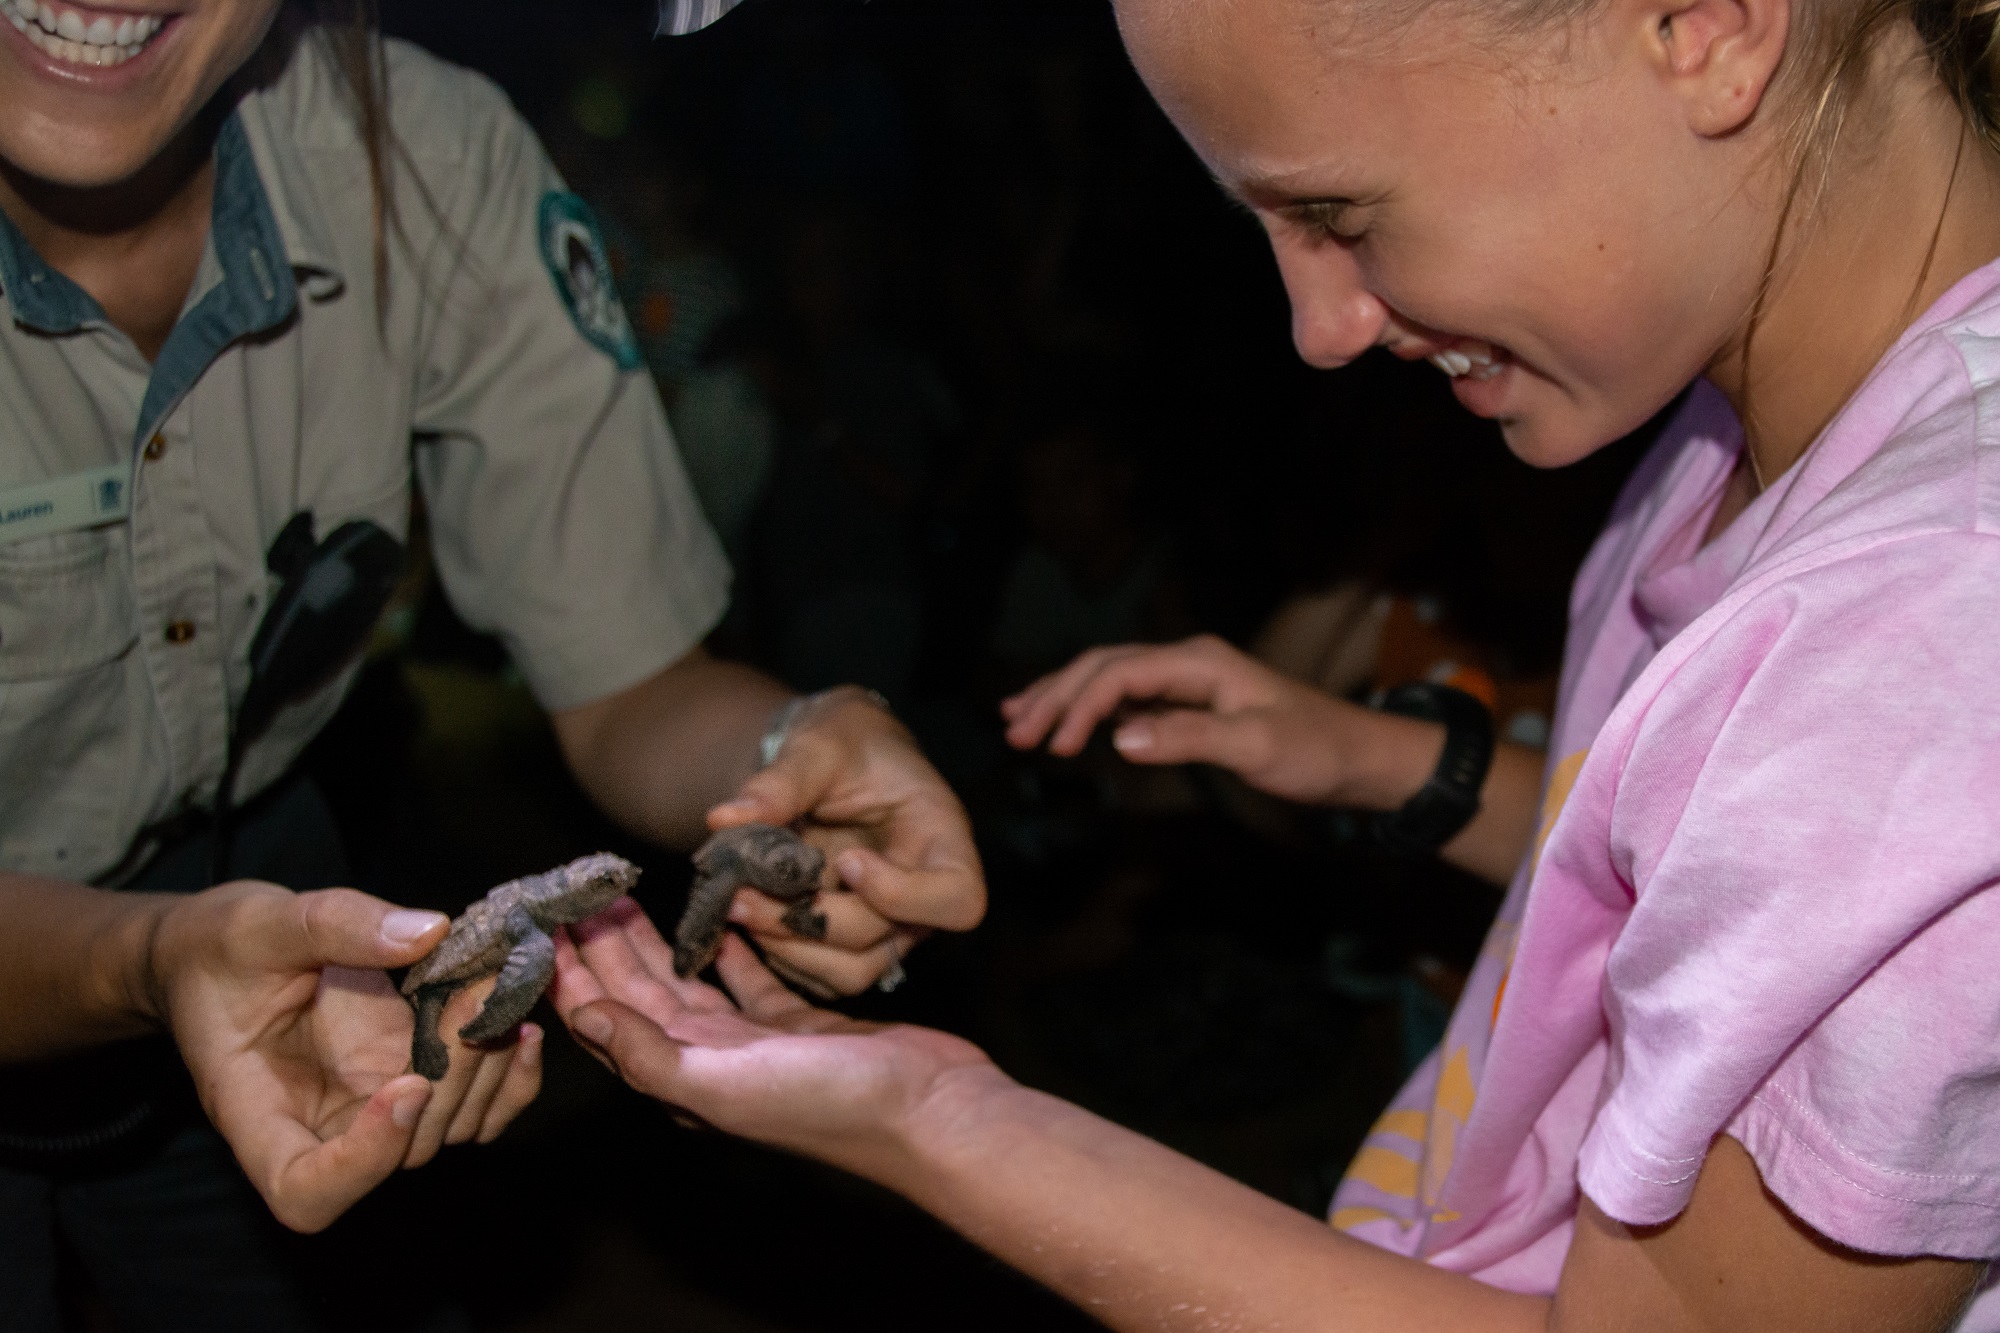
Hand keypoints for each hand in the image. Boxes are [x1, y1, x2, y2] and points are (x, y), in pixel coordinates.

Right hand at [151, 881, 542, 1232]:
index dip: (365, 1162)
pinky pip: (477, 1108)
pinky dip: (512, 1078)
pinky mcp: (412, 1079)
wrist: (220, 951)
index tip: (407, 1085)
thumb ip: (336, 926)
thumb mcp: (259, 922)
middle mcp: (323, 1127)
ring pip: (452, 1127)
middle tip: (480, 991)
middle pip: (405, 1151)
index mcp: (260, 1114)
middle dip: (454, 1075)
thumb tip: (427, 932)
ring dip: (490, 1066)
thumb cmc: (218, 948)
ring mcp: (374, 1108)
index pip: (307, 1193)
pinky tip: (524, 1026)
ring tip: (500, 986)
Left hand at [551, 898, 994, 1171]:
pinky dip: (726, 946)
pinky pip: (748, 978)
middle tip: (580, 893)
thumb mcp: (727, 1083)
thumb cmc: (831, 1103)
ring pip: (687, 983)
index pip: (607, 1022)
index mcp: (685, 1081)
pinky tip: (713, 914)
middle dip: (604, 947)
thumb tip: (585, 1018)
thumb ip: (652, 1054)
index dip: (571, 975)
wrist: (930, 1112)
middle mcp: (711, 1064)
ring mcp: (755, 1044)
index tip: (544, 922)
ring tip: (629, 896)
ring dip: (656, 942)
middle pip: (639, 996)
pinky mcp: (799, 1024)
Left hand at [707, 687, 983, 996]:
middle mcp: (921, 895)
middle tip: (742, 891)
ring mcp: (885, 926)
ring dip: (785, 945)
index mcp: (940, 840)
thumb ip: (780, 782)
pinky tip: (738, 911)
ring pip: (848, 972)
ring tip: (734, 902)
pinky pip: (815, 972)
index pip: (958, 900)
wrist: (830, 762)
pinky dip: (772, 951)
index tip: (846, 859)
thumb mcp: (819, 744)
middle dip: (809, 920)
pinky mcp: (845, 944)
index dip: (903, 896)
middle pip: (883, 939)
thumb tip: (725, 819)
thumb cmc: (845, 743)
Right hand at [1004, 634, 1425, 805]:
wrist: (1360, 758)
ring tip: (1018, 721)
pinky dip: (1092, 711)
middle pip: (1103, 667)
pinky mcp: (1194, 703)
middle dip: (1055, 696)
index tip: (1055, 748)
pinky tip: (1071, 725)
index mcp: (1200, 662)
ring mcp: (1190, 680)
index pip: (1119, 674)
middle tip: (1014, 733)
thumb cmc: (1317, 750)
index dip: (1078, 707)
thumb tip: (1120, 738)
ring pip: (1111, 679)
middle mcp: (1189, 661)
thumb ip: (1187, 738)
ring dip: (1064, 698)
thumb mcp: (1255, 748)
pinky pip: (1129, 698)